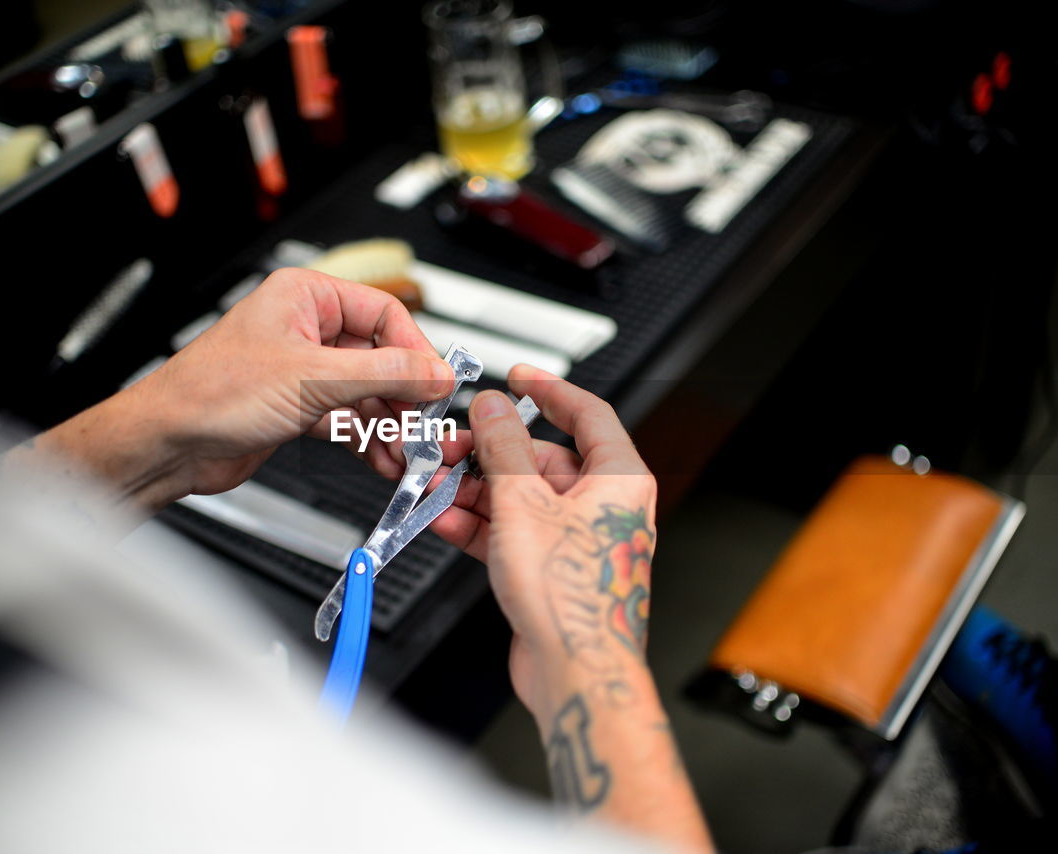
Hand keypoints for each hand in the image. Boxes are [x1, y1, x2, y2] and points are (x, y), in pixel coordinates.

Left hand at [8, 268, 452, 515]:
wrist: (167, 444)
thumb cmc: (209, 393)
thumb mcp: (312, 379)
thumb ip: (383, 374)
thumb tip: (434, 372)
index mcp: (307, 297)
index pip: (385, 313)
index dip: (415, 350)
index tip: (437, 383)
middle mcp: (307, 329)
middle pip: (381, 356)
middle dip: (405, 395)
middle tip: (425, 424)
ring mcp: (303, 370)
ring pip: (367, 392)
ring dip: (389, 424)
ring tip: (408, 451)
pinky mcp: (298, 406)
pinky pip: (348, 418)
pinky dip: (367, 440)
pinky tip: (383, 459)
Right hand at [430, 364, 657, 721]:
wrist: (575, 672)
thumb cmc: (573, 599)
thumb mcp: (524, 504)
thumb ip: (504, 449)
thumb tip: (494, 409)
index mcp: (619, 479)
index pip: (587, 414)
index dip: (550, 390)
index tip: (520, 376)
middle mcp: (605, 506)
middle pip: (543, 459)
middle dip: (491, 454)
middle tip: (453, 448)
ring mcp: (578, 539)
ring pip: (523, 498)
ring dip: (477, 491)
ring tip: (437, 487)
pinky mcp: (553, 569)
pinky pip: (514, 532)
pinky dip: (481, 525)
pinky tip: (446, 520)